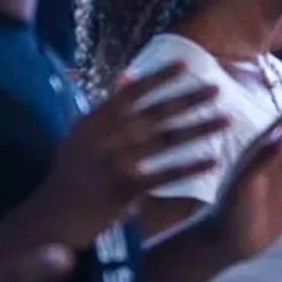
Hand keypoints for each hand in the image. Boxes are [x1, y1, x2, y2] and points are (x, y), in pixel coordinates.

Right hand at [37, 63, 226, 247]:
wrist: (54, 217)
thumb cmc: (73, 172)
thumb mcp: (83, 135)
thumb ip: (107, 106)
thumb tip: (130, 73)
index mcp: (94, 121)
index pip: (132, 93)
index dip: (160, 77)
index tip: (188, 64)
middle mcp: (104, 138)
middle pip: (154, 113)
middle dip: (188, 99)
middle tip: (218, 88)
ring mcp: (114, 163)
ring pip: (165, 141)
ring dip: (199, 129)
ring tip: (228, 120)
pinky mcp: (124, 189)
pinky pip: (165, 175)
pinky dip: (190, 167)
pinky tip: (214, 161)